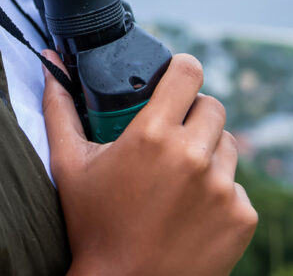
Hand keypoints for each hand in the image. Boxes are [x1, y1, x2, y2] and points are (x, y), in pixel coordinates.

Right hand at [43, 51, 256, 275]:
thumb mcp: (69, 165)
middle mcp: (193, 156)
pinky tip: (191, 212)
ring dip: (209, 153)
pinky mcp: (241, 217)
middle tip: (171, 138)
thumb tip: (51, 65)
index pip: (189, 72)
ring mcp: (222, 188)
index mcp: (153, 135)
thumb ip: (60, 109)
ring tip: (179, 178)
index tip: (174, 83)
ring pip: (228, 146)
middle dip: (193, 115)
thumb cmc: (92, 227)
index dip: (182, 72)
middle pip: (212, 106)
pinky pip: (237, 188)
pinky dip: (220, 195)